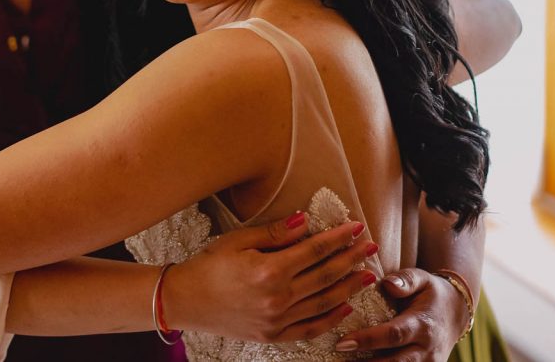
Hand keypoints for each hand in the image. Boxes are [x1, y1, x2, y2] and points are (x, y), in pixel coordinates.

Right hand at [168, 212, 377, 341]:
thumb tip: (305, 220)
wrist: (185, 301)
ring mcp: (277, 320)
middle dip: (351, 259)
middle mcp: (277, 297)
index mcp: (269, 270)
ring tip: (367, 274)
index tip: (356, 227)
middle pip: (325, 275)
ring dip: (349, 287)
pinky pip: (310, 328)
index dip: (338, 238)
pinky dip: (331, 318)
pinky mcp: (273, 335)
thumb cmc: (208, 266)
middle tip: (370, 246)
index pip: (315, 251)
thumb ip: (274, 233)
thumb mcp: (237, 241)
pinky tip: (345, 306)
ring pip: (324, 302)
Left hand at [333, 268, 470, 360]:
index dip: (368, 340)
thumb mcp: (421, 278)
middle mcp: (427, 350)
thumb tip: (388, 283)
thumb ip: (405, 279)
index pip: (394, 335)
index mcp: (423, 325)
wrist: (455, 313)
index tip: (342, 342)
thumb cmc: (430, 293)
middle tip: (338, 359)